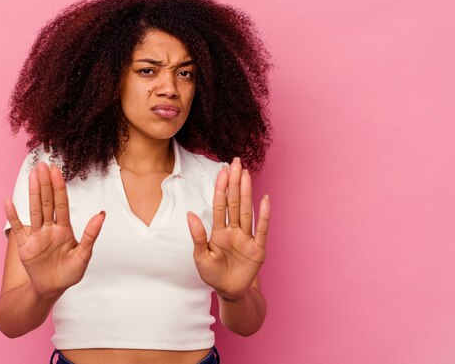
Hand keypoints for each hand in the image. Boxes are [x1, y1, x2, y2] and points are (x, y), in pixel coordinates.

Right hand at [4, 162, 104, 298]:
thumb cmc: (69, 273)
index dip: (60, 187)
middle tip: (43, 165)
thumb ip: (91, 235)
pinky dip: (13, 215)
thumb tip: (102, 214)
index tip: (57, 170)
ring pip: (34, 210)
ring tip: (32, 174)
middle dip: (46, 184)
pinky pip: (17, 228)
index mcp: (65, 229)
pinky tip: (8, 201)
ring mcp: (36, 235)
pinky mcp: (25, 245)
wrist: (51, 290)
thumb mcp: (83, 256)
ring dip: (33, 192)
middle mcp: (50, 228)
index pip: (62, 204)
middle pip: (47, 202)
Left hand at [187, 157, 269, 300]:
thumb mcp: (200, 257)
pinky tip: (264, 199)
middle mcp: (234, 231)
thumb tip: (189, 213)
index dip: (221, 188)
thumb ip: (197, 236)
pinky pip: (262, 230)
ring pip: (246, 211)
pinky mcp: (258, 249)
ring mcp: (247, 238)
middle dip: (235, 183)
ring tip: (246, 175)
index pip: (220, 205)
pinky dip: (264, 215)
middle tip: (236, 163)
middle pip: (234, 203)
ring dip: (246, 193)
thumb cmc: (213, 274)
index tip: (222, 171)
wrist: (229, 291)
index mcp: (219, 232)